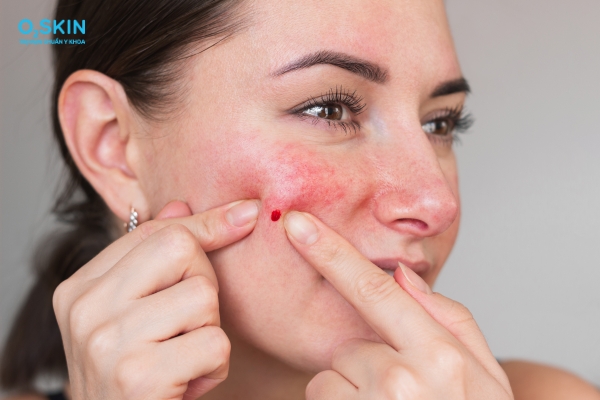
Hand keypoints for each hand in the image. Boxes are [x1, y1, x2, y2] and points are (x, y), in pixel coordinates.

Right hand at [53, 199, 259, 399]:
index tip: (246, 214)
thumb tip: (180, 202)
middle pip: (181, 250)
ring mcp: (107, 342)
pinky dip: (215, 367)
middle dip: (204, 283)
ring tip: (182, 359)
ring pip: (203, 296)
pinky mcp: (138, 376)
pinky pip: (214, 343)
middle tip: (187, 325)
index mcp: (80, 288)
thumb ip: (152, 259)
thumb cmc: (134, 376)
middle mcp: (85, 310)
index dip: (204, 223)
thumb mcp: (135, 314)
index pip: (153, 232)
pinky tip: (186, 385)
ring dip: (209, 332)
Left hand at [283, 211, 512, 399]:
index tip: (296, 224)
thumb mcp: (485, 376)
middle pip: (348, 348)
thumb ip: (448, 318)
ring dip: (349, 394)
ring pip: (330, 380)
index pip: (373, 291)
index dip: (331, 253)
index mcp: (439, 356)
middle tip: (399, 398)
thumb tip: (402, 276)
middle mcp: (402, 383)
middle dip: (364, 365)